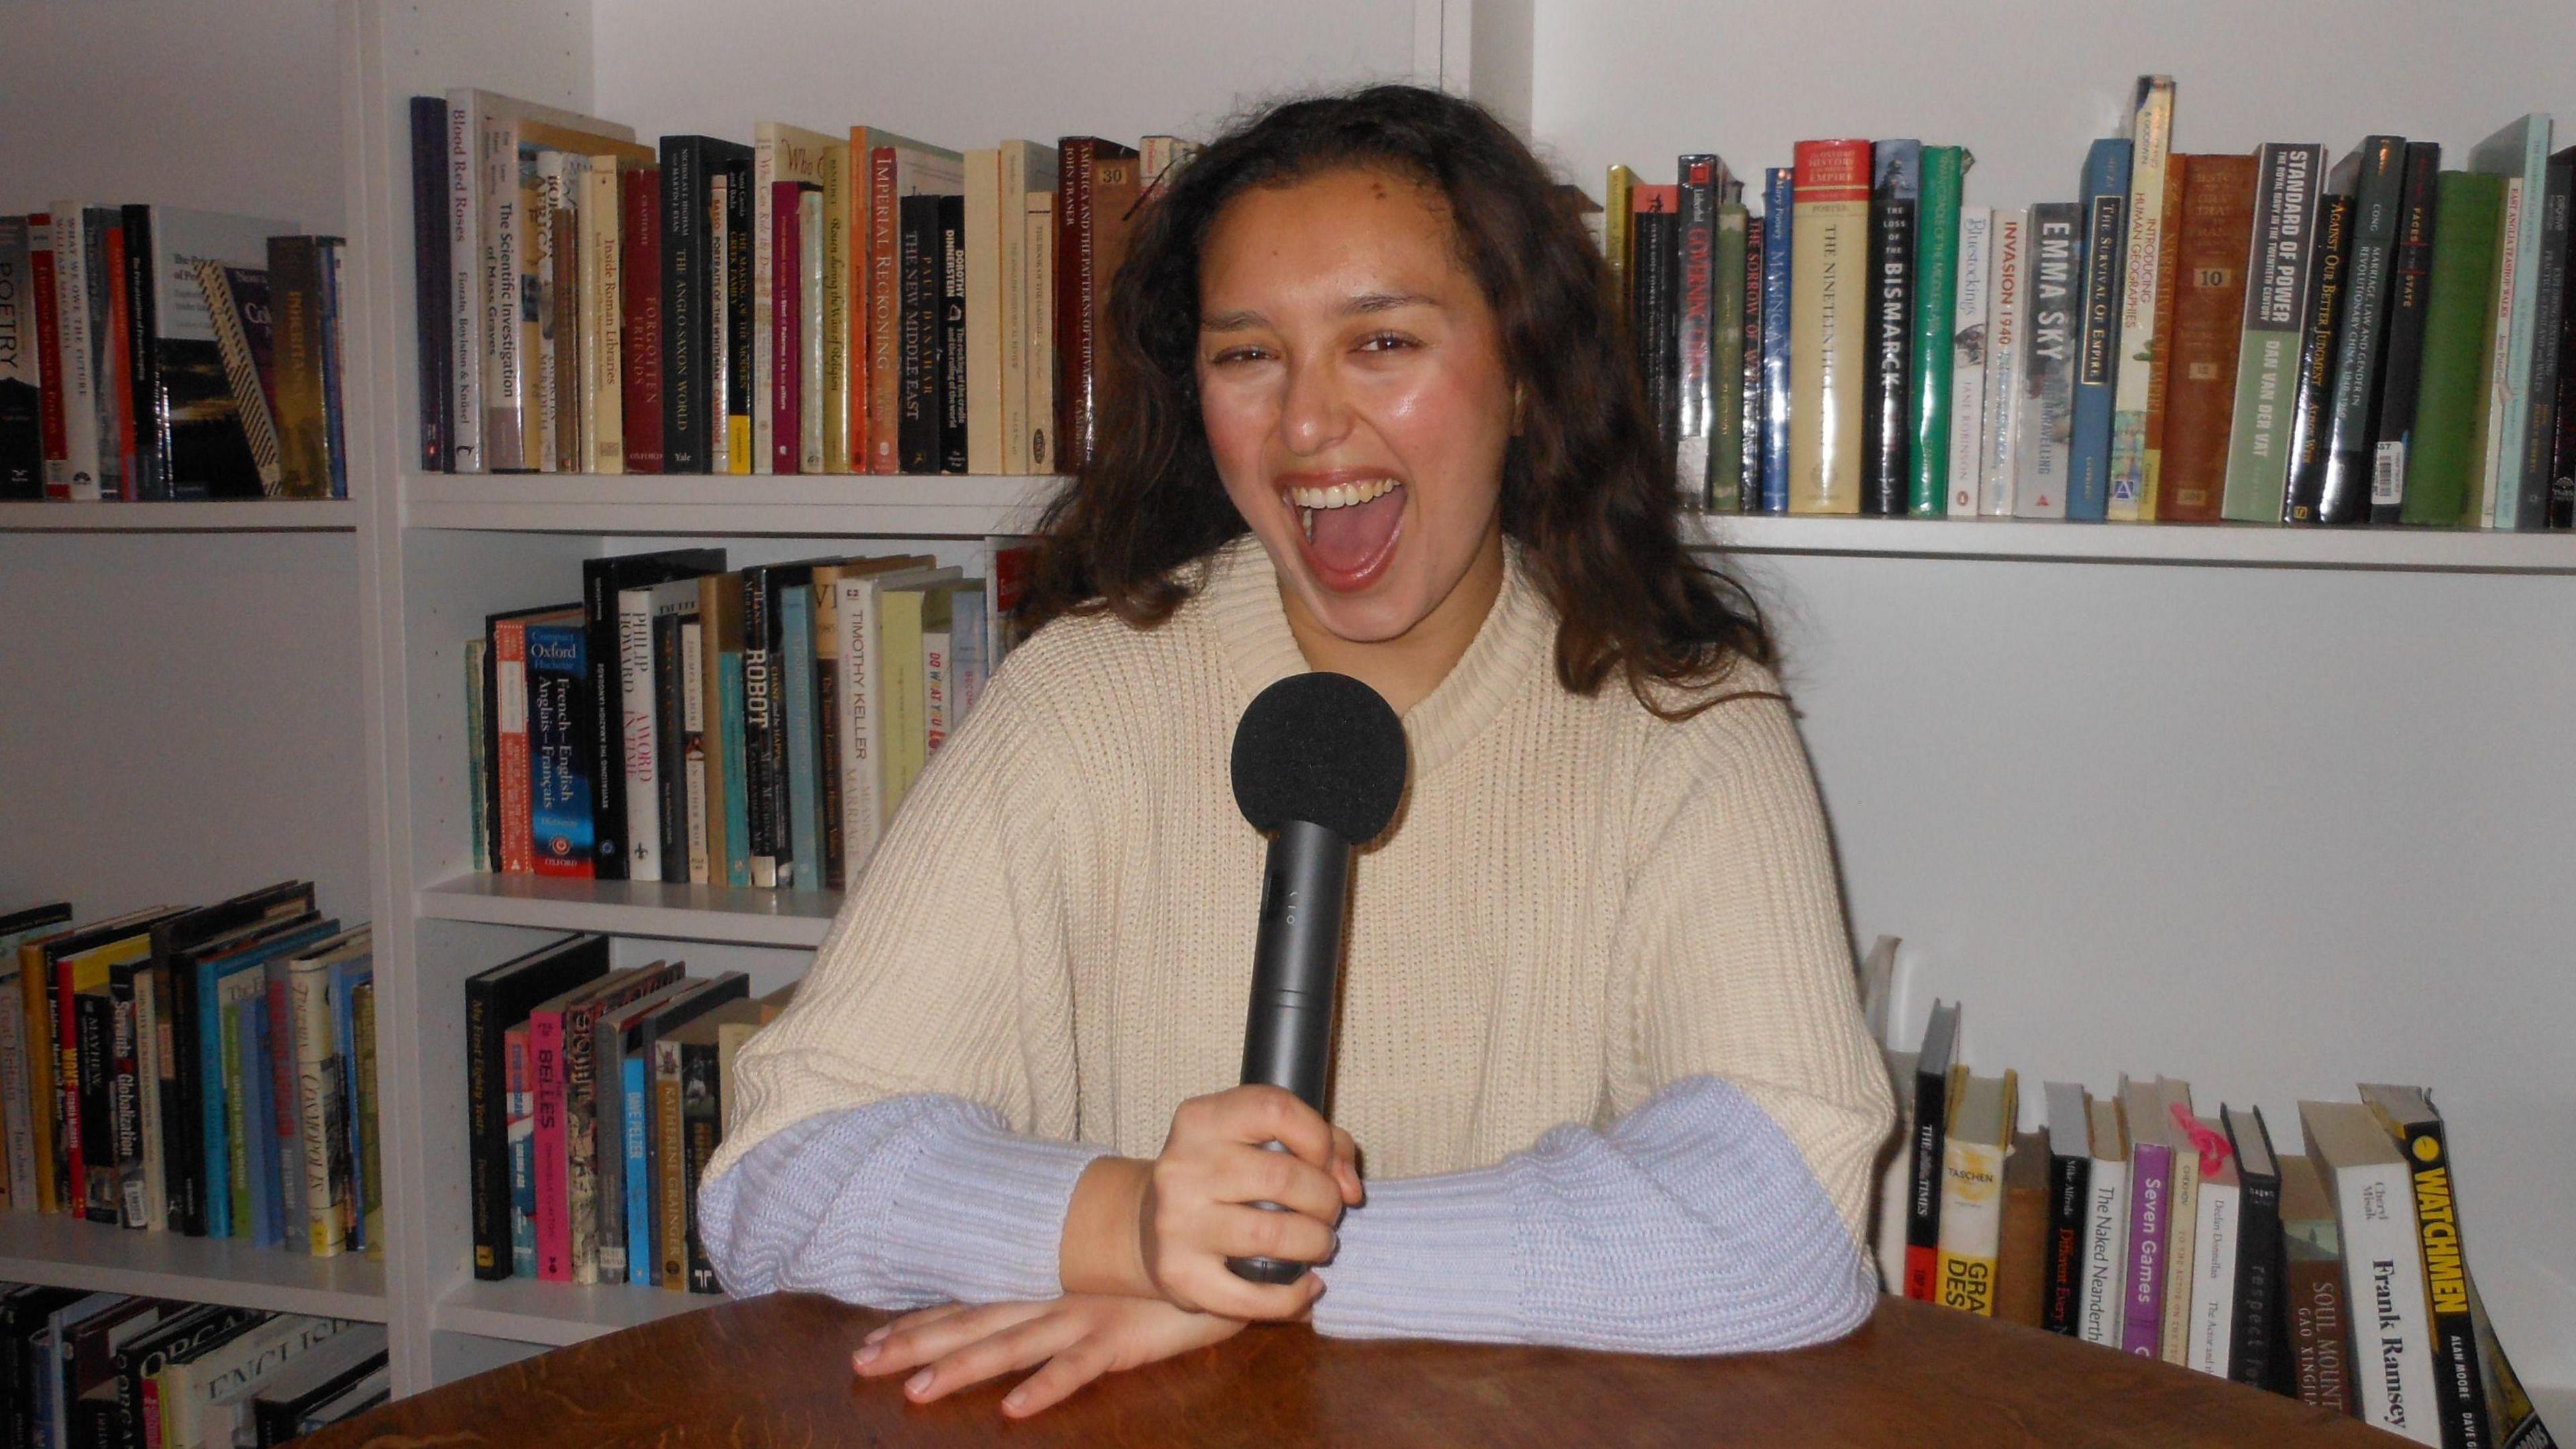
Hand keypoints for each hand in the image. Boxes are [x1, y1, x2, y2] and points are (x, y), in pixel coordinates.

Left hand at [853, 1295, 1245, 1416]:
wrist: (1218, 1250)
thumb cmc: (1159, 1271)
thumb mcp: (1099, 1280)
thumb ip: (1061, 1292)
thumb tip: (1022, 1305)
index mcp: (1044, 1288)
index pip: (969, 1306)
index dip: (919, 1324)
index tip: (870, 1343)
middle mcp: (1052, 1300)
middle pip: (972, 1323)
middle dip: (915, 1343)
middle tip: (863, 1364)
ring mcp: (1084, 1318)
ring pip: (1011, 1345)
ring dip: (962, 1367)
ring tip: (917, 1391)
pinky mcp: (1120, 1338)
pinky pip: (1077, 1368)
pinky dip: (1045, 1387)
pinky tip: (1013, 1409)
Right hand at [1135, 1085, 1363, 1318]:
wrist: (1149, 1227)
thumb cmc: (1223, 1177)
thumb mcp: (1257, 1139)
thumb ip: (1321, 1144)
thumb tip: (1349, 1187)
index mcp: (1201, 1120)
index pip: (1275, 1109)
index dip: (1318, 1138)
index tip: (1324, 1161)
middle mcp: (1182, 1167)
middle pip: (1283, 1176)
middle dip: (1325, 1199)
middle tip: (1328, 1211)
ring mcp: (1177, 1223)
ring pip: (1273, 1233)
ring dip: (1315, 1242)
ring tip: (1319, 1244)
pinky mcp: (1180, 1275)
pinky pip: (1252, 1295)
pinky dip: (1294, 1296)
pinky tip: (1307, 1285)